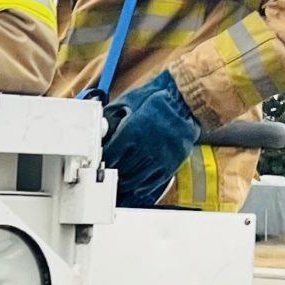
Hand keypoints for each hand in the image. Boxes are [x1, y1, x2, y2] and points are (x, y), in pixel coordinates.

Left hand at [101, 71, 202, 206]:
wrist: (186, 101)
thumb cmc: (157, 98)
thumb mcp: (130, 101)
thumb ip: (112, 115)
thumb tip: (99, 126)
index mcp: (132, 132)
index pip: (110, 155)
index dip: (102, 160)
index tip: (98, 162)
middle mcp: (145, 148)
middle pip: (121, 169)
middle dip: (111, 172)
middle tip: (106, 173)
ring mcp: (159, 158)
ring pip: (135, 179)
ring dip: (124, 181)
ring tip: (118, 180)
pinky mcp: (171, 164)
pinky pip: (152, 182)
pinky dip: (141, 186)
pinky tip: (136, 184)